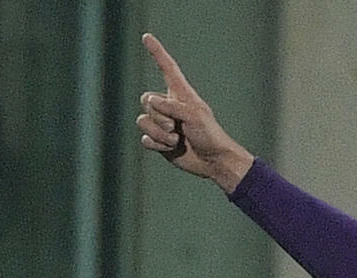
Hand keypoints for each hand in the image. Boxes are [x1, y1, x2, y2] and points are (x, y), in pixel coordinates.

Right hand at [136, 34, 253, 190]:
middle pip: (146, 101)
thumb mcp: (194, 115)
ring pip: (143, 121)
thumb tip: (150, 102)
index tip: (147, 37)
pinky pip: (145, 138)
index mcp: (180, 95)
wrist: (214, 161)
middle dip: (159, 116)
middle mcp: (169, 106)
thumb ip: (172, 106)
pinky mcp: (159, 140)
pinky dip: (157, 145)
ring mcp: (162, 123)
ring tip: (177, 139)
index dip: (157, 53)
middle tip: (177, 127)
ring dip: (159, 133)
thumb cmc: (210, 135)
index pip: (167, 68)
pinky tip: (172, 148)